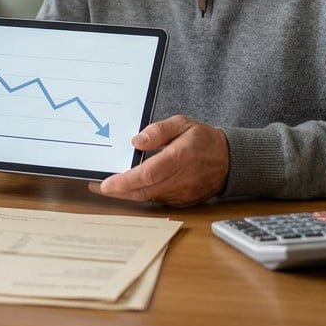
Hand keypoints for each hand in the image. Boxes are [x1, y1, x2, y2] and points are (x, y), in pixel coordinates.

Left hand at [89, 115, 228, 206]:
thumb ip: (159, 130)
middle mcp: (180, 180)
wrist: (230, 161)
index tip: (104, 183)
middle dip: (117, 191)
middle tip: (96, 186)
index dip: (124, 181)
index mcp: (179, 158)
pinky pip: (157, 200)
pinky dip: (141, 195)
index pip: (147, 174)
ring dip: (127, 194)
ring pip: (148, 197)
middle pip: (142, 191)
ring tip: (107, 186)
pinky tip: (129, 188)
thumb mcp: (183, 123)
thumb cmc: (203, 140)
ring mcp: (181, 194)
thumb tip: (136, 141)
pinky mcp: (181, 202)